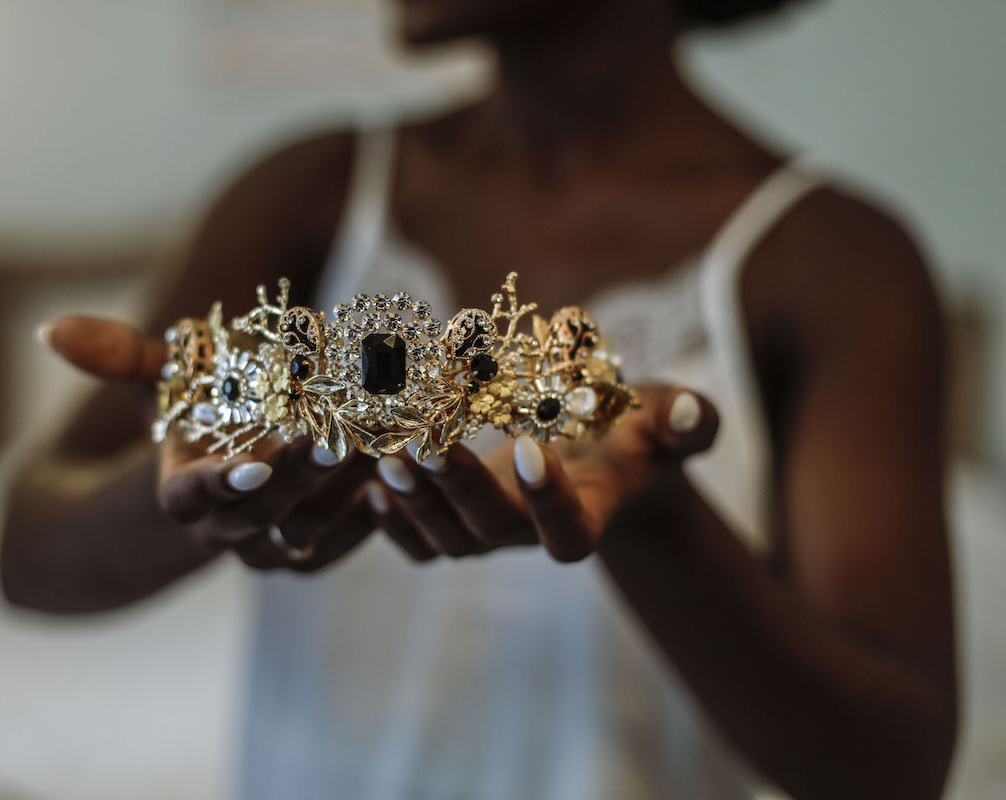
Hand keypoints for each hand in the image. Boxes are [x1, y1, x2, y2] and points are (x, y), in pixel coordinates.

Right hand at [41, 316, 380, 571]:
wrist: (222, 464)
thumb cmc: (195, 410)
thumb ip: (120, 356)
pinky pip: (337, 546)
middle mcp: (223, 526)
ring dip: (341, 495)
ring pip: (304, 533)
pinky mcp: (309, 547)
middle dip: (296, 479)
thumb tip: (50, 328)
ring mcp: (268, 543)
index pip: (191, 498)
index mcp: (183, 490)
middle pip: (259, 516)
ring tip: (380, 449)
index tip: (250, 466)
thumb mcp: (163, 379)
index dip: (217, 486)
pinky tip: (397, 481)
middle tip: (336, 439)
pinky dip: (365, 521)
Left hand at [367, 385, 718, 562]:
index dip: (549, 501)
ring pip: (446, 541)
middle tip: (422, 444)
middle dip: (457, 491)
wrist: (602, 455)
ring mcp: (489, 532)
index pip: (570, 532)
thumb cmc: (637, 430)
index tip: (529, 448)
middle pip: (491, 532)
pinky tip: (368, 487)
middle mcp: (532, 532)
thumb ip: (690, 421)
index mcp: (590, 512)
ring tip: (385, 457)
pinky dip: (391, 524)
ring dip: (414, 502)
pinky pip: (419, 545)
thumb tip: (694, 416)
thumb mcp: (668, 417)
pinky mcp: (456, 523)